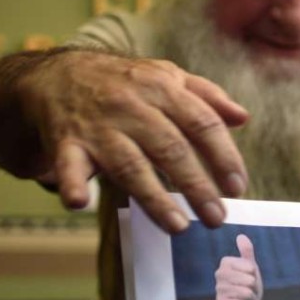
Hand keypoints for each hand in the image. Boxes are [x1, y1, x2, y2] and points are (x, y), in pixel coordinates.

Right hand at [23, 50, 249, 232]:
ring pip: (130, 164)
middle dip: (197, 185)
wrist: (56, 74)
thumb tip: (242, 118)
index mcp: (163, 88)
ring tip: (179, 226)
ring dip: (154, 197)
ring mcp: (99, 126)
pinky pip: (68, 165)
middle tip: (217, 217)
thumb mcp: (167, 77)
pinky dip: (72, 183)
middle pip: (171, 148)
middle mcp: (132, 106)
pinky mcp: (66, 143)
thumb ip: (207, 97)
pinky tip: (79, 202)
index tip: (237, 187)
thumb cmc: (125, 82)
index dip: (223, 156)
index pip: (201, 123)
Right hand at [215, 234, 263, 299]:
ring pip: (246, 292)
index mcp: (226, 263)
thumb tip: (241, 236)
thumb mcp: (251, 267)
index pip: (250, 267)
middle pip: (249, 280)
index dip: (254, 274)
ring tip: (246, 297)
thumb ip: (246, 252)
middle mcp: (219, 274)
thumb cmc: (248, 285)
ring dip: (251, 297)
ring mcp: (218, 289)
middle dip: (254, 287)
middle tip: (249, 289)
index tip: (250, 276)